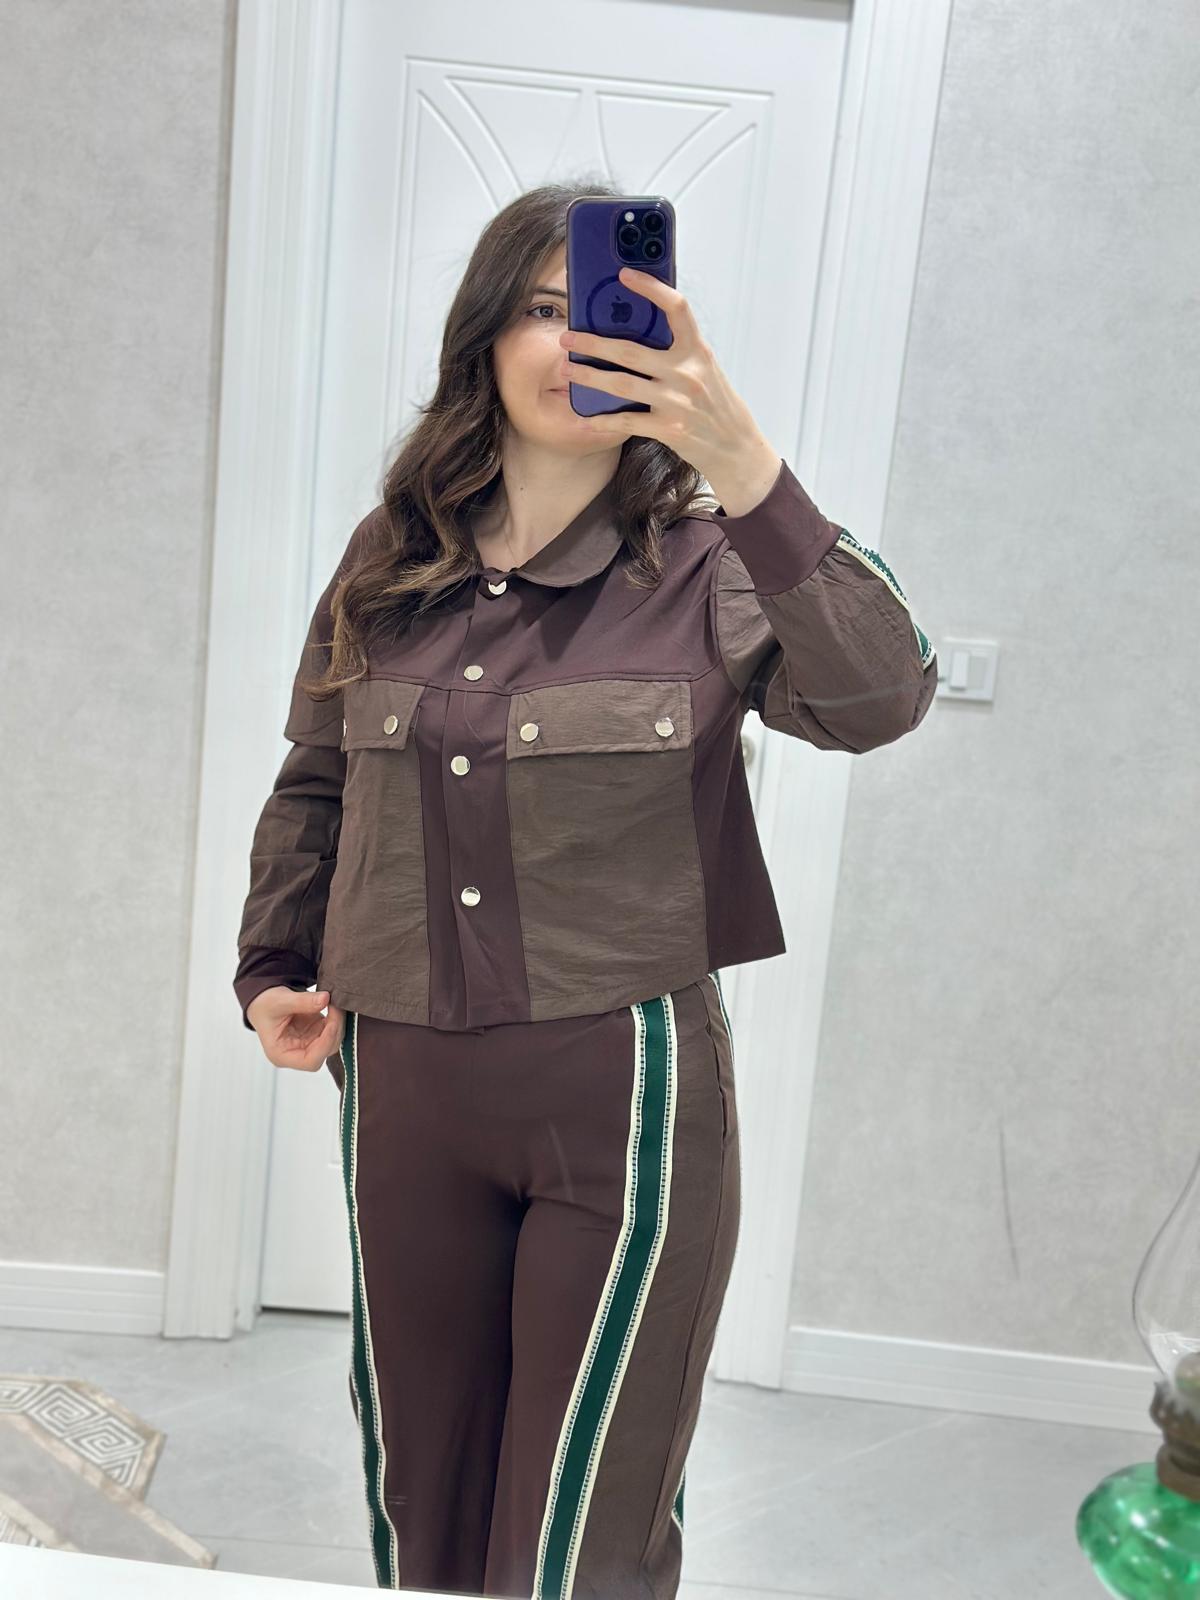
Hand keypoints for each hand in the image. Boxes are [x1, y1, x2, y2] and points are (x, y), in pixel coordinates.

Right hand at [247, 986, 344, 1071]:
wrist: (263, 1000)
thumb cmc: (265, 1006)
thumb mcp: (280, 1001)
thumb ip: (303, 1001)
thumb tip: (325, 999)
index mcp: (281, 1055)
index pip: (310, 1061)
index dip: (325, 1044)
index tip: (331, 1023)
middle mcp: (296, 1054)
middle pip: (324, 1052)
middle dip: (334, 1030)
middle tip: (335, 1007)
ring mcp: (308, 1045)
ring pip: (332, 1042)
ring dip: (337, 1024)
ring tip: (333, 1004)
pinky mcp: (315, 1035)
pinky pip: (332, 1032)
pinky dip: (336, 1019)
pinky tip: (333, 1006)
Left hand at [557, 266, 778, 494]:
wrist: (737, 447)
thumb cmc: (716, 404)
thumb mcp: (705, 369)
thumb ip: (678, 351)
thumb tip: (638, 330)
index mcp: (698, 351)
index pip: (677, 308)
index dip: (651, 288)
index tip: (625, 275)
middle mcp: (687, 373)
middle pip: (630, 351)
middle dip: (593, 344)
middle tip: (568, 337)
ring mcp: (677, 402)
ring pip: (622, 385)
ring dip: (589, 377)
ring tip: (567, 369)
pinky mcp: (669, 428)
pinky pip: (627, 421)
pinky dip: (602, 421)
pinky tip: (585, 418)